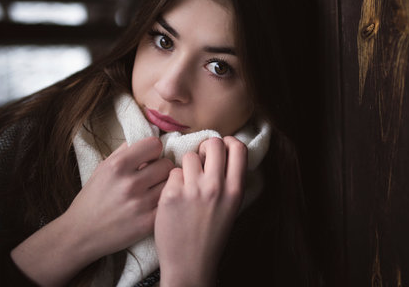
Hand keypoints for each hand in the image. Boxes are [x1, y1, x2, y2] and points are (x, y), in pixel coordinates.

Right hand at [66, 136, 174, 258]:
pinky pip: (168, 203)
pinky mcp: (147, 222)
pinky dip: (164, 203)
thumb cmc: (92, 199)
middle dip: (162, 168)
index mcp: (117, 166)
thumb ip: (124, 152)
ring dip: (165, 185)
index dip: (154, 150)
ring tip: (154, 190)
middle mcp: (130, 183)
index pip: (155, 145)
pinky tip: (155, 204)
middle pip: (167, 164)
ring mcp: (140, 204)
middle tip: (154, 175)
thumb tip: (146, 137)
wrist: (79, 235)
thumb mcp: (102, 169)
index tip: (150, 157)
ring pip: (171, 184)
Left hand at [155, 137, 246, 286]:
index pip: (238, 148)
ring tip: (186, 184)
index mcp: (235, 190)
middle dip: (206, 149)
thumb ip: (230, 181)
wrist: (190, 265)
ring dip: (187, 166)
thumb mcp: (232, 208)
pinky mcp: (170, 196)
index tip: (222, 149)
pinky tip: (174, 197)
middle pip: (213, 144)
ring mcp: (193, 190)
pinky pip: (172, 173)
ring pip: (189, 156)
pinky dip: (172, 182)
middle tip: (201, 162)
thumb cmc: (212, 236)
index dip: (229, 143)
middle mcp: (216, 187)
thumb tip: (224, 152)